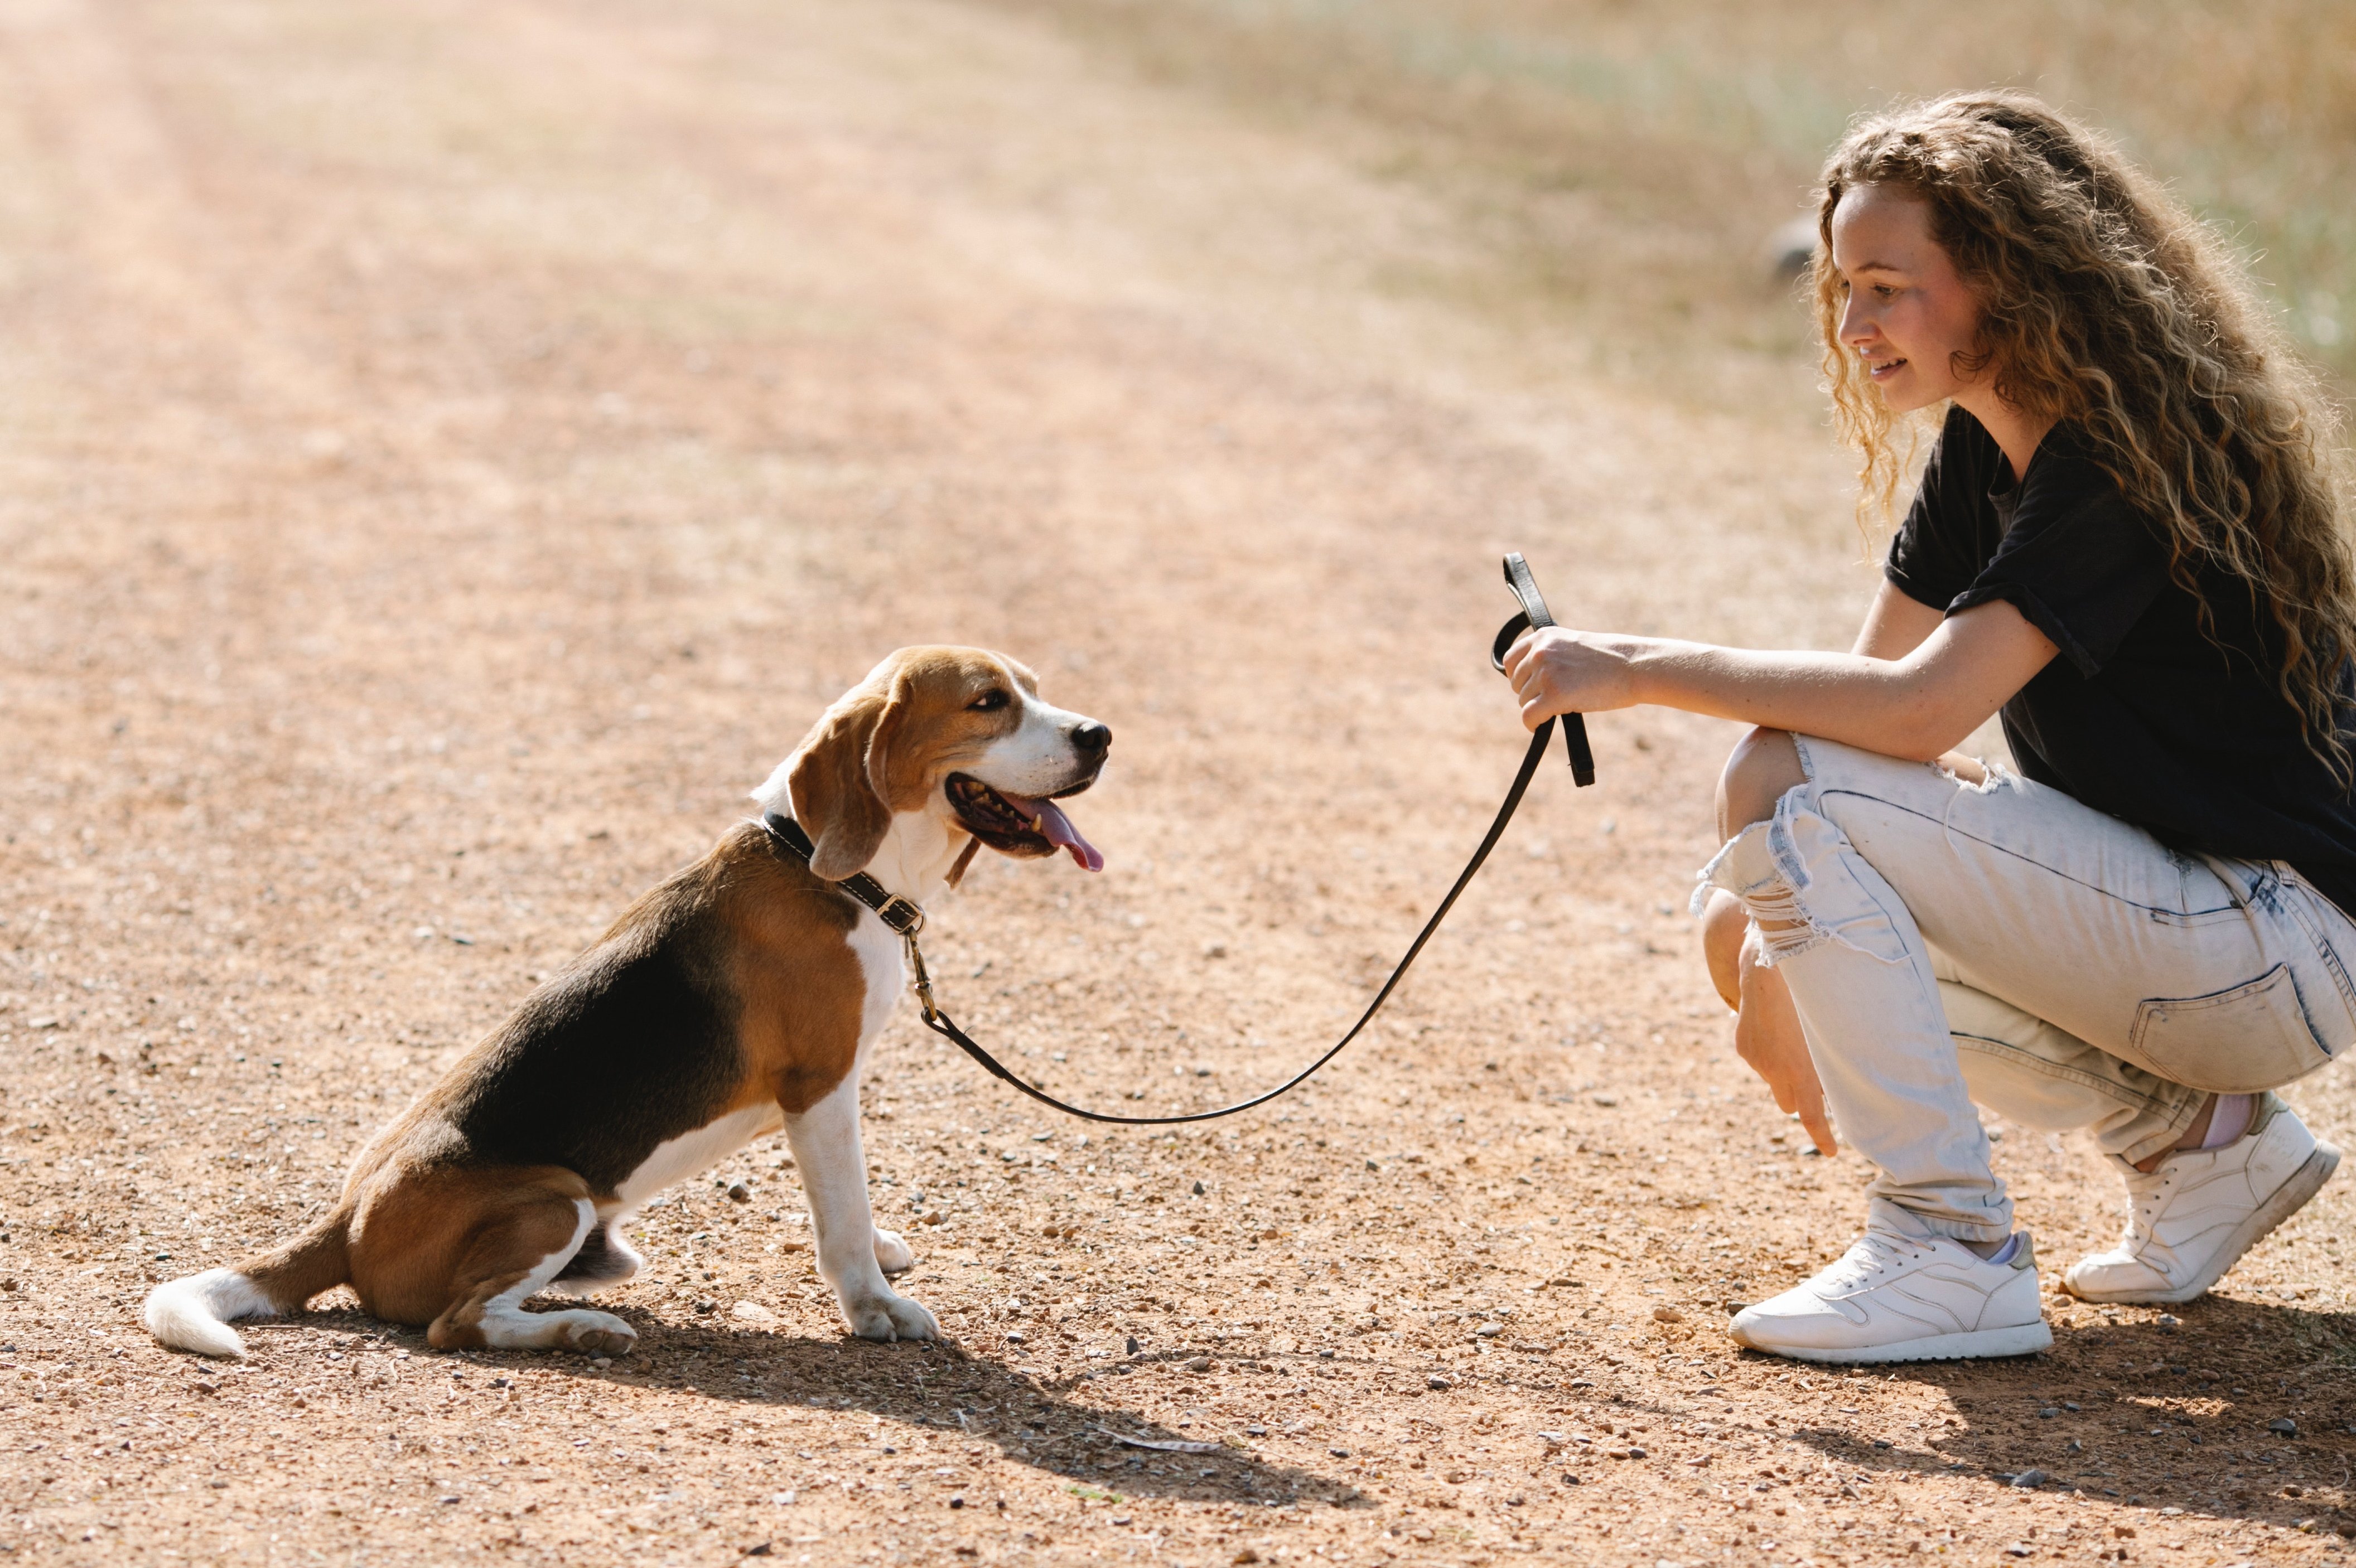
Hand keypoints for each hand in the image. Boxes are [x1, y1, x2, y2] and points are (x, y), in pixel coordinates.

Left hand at [1501, 626, 1641, 731]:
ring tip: (1563, 705)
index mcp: (1544, 636)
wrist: (1633, 666)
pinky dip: (1532, 724)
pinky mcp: (1555, 695)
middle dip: (1531, 694)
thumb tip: (1527, 679)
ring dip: (1538, 708)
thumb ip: (1550, 655)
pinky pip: (1529, 716)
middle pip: (1516, 684)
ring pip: (1523, 701)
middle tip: (1555, 698)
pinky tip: (1540, 726)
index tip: (1529, 687)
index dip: (1518, 678)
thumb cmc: (1610, 660)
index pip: (1510, 660)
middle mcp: (1541, 652)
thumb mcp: (1573, 645)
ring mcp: (1547, 673)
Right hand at [1733, 925, 1836, 1155]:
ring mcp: (1756, 1059)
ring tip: (1798, 1040)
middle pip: (1790, 1102)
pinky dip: (1772, 1053)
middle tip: (1820, 1080)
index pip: (1811, 1116)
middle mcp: (1775, 1070)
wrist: (1770, 962)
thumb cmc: (1813, 993)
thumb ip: (1834, 1063)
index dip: (1822, 1137)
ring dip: (1787, 1071)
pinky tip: (1780, 1028)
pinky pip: (1761, 1061)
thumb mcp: (1831, 1031)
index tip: (1832, 1151)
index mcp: (1800, 1070)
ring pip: (1775, 1079)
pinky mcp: (1743, 1046)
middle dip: (1803, 1096)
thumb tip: (1845, 1082)